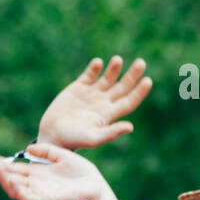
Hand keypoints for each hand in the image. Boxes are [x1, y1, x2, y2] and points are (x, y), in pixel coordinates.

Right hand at [0, 143, 107, 199]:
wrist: (98, 187)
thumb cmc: (82, 173)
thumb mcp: (62, 155)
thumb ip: (46, 152)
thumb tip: (28, 150)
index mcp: (36, 174)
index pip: (12, 169)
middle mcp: (34, 185)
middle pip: (8, 179)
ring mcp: (40, 194)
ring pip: (15, 190)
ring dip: (4, 180)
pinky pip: (29, 198)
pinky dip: (20, 191)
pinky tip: (12, 180)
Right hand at [37, 56, 151, 149]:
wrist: (51, 135)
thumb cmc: (72, 139)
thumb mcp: (92, 138)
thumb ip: (111, 133)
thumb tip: (130, 127)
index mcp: (109, 114)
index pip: (129, 101)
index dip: (139, 91)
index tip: (148, 80)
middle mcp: (103, 103)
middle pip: (123, 87)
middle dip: (132, 75)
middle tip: (141, 62)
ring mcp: (91, 94)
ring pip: (108, 78)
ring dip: (114, 68)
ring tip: (118, 60)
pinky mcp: (77, 88)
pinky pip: (89, 75)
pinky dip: (94, 68)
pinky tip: (98, 63)